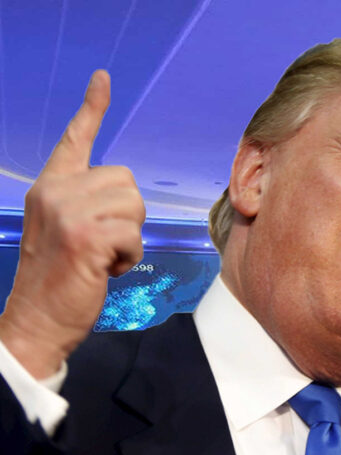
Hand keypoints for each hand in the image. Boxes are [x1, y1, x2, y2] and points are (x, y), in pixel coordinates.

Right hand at [0, 70, 145, 377]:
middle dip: (128, 216)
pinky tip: (105, 270)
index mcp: (49, 187)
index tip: (103, 79)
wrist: (36, 321)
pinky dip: (129, 257)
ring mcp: (68, 212)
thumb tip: (122, 195)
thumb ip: (87, 205)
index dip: (92, 109)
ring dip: (129, 238)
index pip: (76, 140)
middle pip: (127, 181)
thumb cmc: (60, 280)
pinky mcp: (85, 236)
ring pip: (135, 207)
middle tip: (102, 244)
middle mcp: (55, 192)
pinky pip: (135, 235)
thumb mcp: (66, 231)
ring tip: (101, 258)